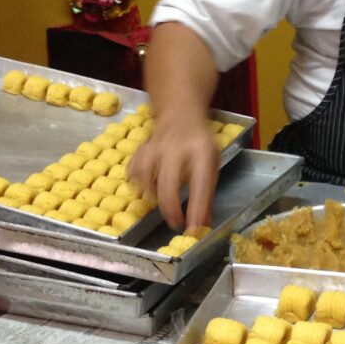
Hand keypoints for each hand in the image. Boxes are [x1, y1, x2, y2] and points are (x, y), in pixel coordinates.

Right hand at [129, 110, 217, 231]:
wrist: (180, 113)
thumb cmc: (199, 144)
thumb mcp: (211, 165)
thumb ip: (206, 195)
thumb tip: (201, 226)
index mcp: (201, 152)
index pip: (200, 185)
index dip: (197, 210)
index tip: (195, 230)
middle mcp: (177, 148)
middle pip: (168, 184)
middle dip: (171, 210)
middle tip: (176, 224)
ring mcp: (155, 146)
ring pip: (145, 176)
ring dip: (151, 195)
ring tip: (161, 202)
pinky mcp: (141, 149)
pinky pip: (133, 170)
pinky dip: (137, 183)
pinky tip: (146, 188)